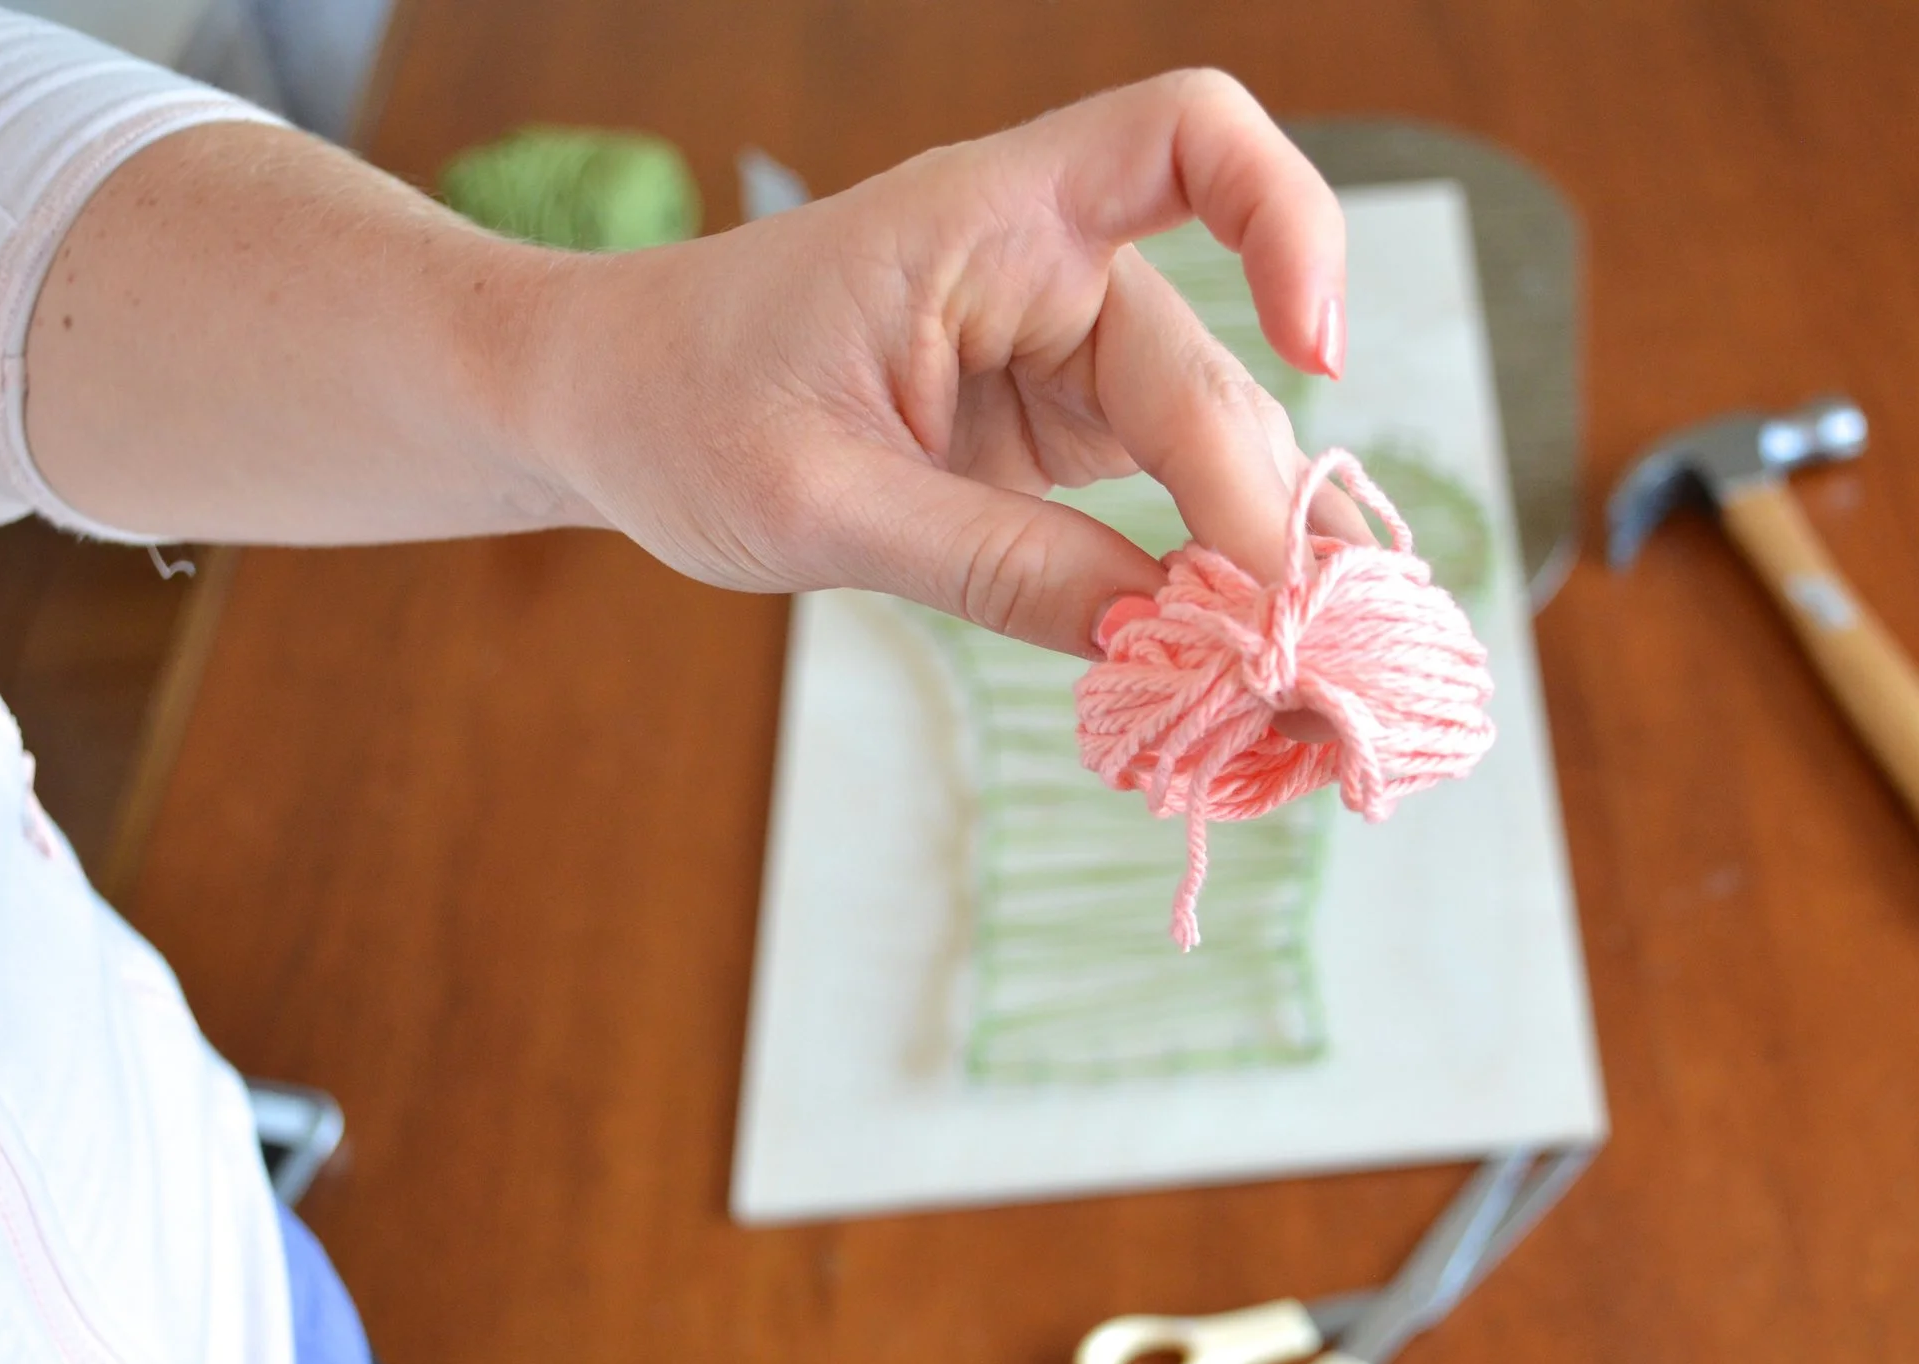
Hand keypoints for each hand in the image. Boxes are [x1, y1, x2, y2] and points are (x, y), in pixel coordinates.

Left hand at [524, 70, 1364, 656]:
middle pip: (1211, 371)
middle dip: (1263, 511)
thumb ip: (992, 564)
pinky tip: (1237, 645)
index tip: (1314, 352)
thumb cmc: (679, 406)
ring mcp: (1064, 351)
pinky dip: (1208, 564)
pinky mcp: (1058, 425)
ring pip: (1210, 441)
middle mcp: (1049, 268)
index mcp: (986, 221)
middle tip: (1291, 653)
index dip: (1287, 218)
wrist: (604, 401)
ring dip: (1257, 550)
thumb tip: (1161, 638)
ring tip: (1295, 669)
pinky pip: (1168, 484)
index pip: (1187, 139)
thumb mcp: (817, 505)